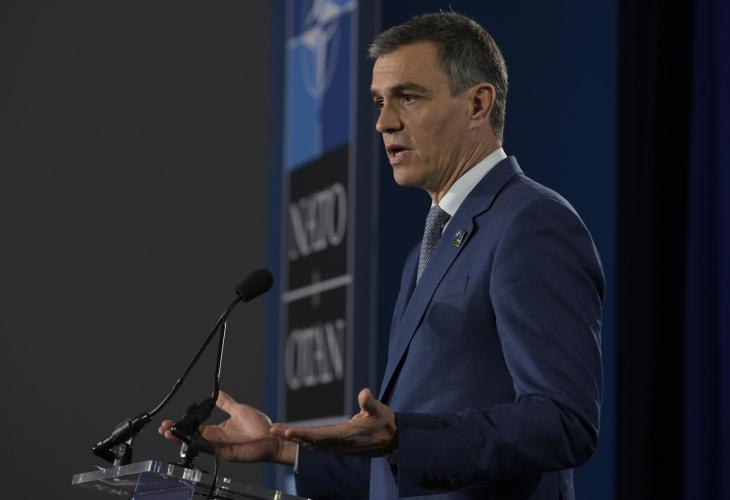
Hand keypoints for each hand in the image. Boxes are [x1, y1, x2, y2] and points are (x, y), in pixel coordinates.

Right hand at [158, 390, 295, 464]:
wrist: (273, 437)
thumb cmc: (260, 426)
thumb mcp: (239, 409)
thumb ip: (226, 402)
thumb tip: (217, 392)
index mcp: (218, 430)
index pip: (196, 429)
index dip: (183, 426)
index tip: (170, 423)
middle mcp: (217, 440)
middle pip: (192, 438)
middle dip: (177, 435)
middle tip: (164, 429)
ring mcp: (221, 448)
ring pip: (197, 445)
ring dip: (183, 440)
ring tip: (171, 434)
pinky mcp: (227, 453)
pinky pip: (211, 449)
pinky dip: (199, 445)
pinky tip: (189, 439)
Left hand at [270, 388, 396, 455]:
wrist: (393, 440)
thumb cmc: (385, 423)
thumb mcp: (380, 411)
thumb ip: (370, 403)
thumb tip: (364, 393)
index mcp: (346, 435)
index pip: (319, 435)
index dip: (302, 434)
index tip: (287, 431)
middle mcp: (339, 443)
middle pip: (310, 441)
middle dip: (291, 435)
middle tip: (272, 429)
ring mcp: (338, 446)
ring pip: (311, 443)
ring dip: (294, 437)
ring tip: (277, 431)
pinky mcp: (338, 445)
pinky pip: (317, 443)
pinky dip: (304, 439)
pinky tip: (294, 435)